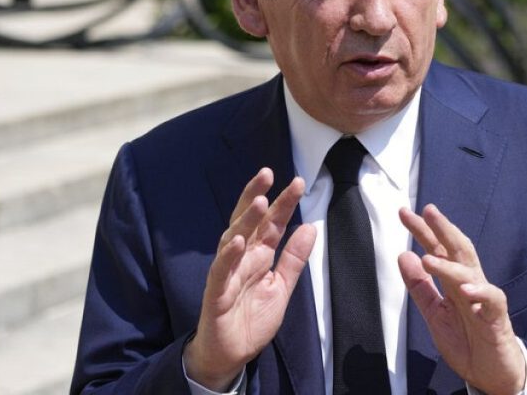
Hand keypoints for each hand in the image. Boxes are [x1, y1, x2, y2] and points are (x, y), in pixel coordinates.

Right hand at [184, 168, 314, 390]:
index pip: (271, 223)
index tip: (298, 182)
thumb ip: (294, 258)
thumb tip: (310, 226)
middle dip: (256, 195)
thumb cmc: (252, 318)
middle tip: (268, 172)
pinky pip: (221, 270)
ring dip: (244, 219)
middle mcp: (242, 257)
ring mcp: (227, 272)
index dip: (283, 203)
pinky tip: (237, 240)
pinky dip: (228, 255)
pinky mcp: (215, 292)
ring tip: (258, 200)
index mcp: (259, 255)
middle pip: (248, 221)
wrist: (231, 354)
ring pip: (233, 238)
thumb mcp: (282, 287)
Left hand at [398, 204, 525, 394]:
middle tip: (428, 211)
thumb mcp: (435, 314)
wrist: (491, 374)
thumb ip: (420, 287)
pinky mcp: (497, 317)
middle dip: (443, 230)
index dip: (423, 232)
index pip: (438, 250)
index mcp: (454, 283)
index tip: (405, 214)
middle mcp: (470, 285)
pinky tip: (466, 289)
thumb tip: (404, 256)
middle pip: (458, 251)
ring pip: (470, 273)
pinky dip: (480, 293)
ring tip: (429, 259)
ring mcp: (484, 299)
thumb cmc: (468, 342)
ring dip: (450, 265)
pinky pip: (492, 300)